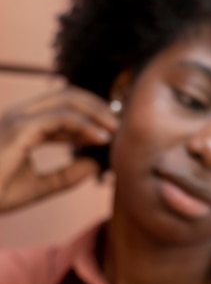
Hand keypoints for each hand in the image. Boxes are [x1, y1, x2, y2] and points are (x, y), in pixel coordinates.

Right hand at [0, 86, 117, 211]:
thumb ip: (66, 177)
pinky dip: (83, 125)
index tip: (110, 132)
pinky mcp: (18, 130)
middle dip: (97, 107)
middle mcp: (20, 117)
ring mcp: (18, 120)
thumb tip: (96, 167)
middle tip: (119, 125)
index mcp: (23, 127)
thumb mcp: (38, 188)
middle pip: (67, 96)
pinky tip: (100, 138)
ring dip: (96, 112)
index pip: (62, 110)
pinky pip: (59, 118)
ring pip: (66, 100)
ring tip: (114, 130)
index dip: (90, 117)